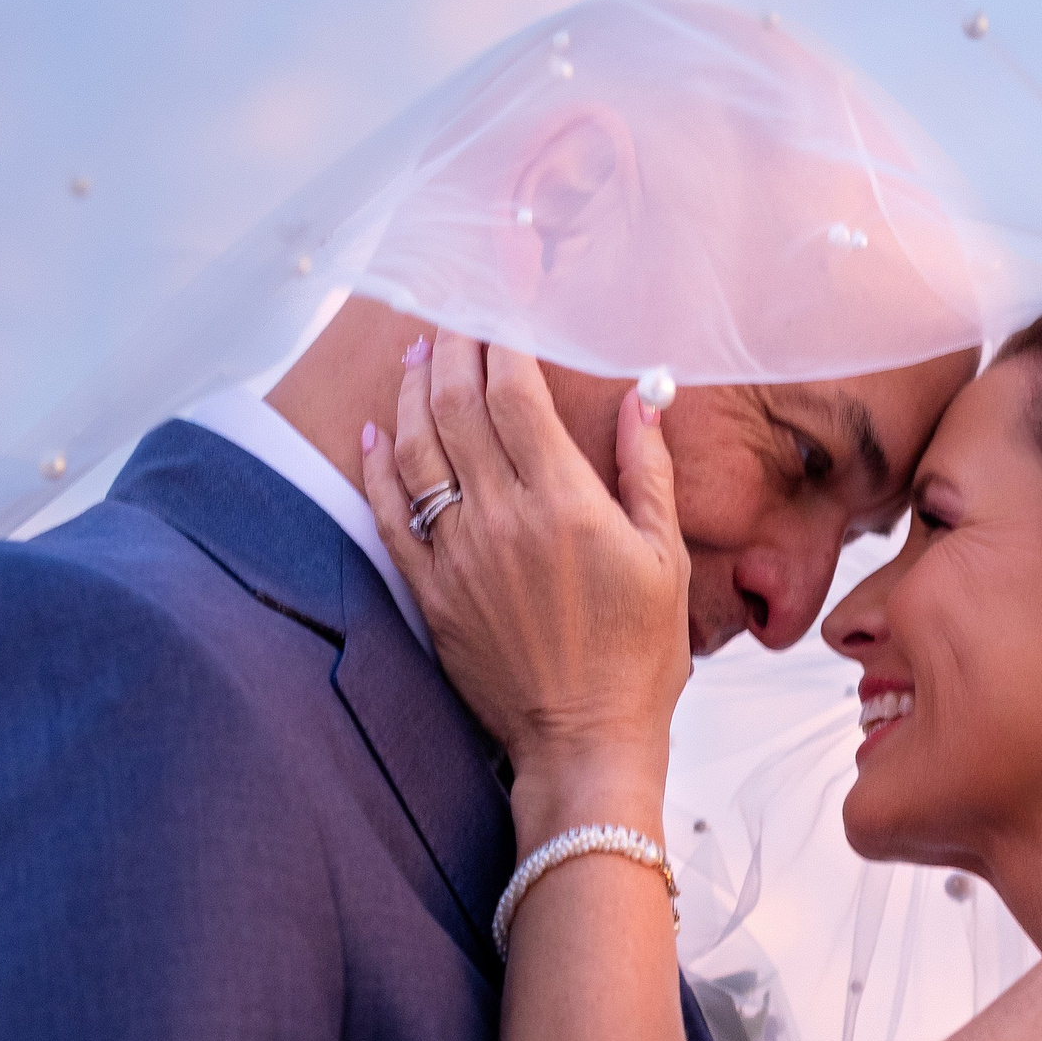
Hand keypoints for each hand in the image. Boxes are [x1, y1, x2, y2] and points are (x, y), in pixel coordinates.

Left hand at [361, 328, 688, 813]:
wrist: (583, 741)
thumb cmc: (638, 657)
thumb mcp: (665, 559)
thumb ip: (647, 472)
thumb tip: (642, 397)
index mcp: (566, 505)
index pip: (517, 396)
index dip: (503, 338)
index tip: (500, 299)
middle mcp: (503, 520)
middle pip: (457, 407)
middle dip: (450, 346)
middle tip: (451, 309)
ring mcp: (459, 555)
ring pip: (416, 449)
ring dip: (411, 392)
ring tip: (416, 353)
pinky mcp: (431, 590)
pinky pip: (388, 513)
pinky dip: (377, 464)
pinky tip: (376, 430)